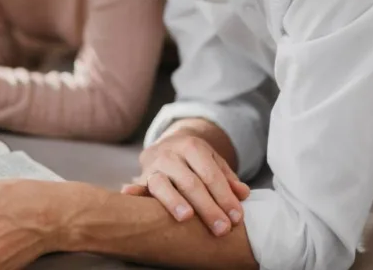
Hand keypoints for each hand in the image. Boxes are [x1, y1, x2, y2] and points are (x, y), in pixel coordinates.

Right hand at [121, 130, 249, 237]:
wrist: (167, 144)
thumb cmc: (195, 160)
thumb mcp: (214, 162)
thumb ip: (228, 179)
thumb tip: (243, 194)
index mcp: (192, 146)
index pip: (211, 175)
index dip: (224, 197)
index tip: (236, 218)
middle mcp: (170, 154)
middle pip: (190, 182)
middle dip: (207, 207)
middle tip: (221, 229)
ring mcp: (153, 166)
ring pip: (162, 184)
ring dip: (174, 201)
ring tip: (187, 218)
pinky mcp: (140, 179)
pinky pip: (137, 187)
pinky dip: (133, 192)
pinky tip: (129, 195)